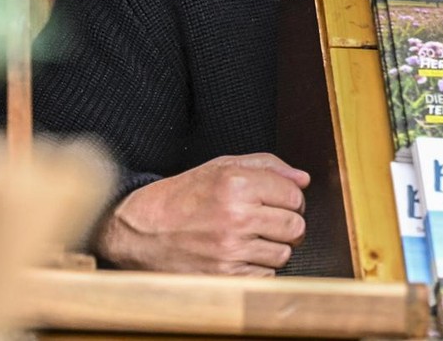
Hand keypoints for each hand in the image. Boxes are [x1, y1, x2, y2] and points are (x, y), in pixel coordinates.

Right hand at [95, 153, 309, 274]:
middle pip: (296, 226)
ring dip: (273, 248)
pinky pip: (266, 275)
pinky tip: (238, 256)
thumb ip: (266, 166)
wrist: (139, 232)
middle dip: (288, 224)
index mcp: (236, 184)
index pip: (294, 194)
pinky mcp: (225, 277)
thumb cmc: (181, 198)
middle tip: (269, 222)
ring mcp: (230, 250)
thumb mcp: (220, 167)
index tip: (279, 201)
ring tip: (249, 238)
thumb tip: (303, 179)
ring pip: (284, 253)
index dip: (291, 198)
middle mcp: (235, 216)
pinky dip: (258, 268)